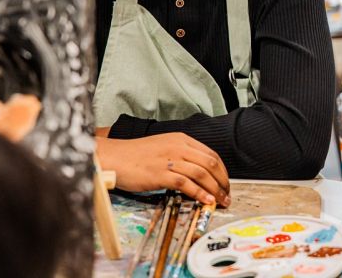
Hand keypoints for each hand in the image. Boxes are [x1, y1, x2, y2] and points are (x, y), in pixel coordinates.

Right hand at [96, 133, 230, 206]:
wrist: (114, 157)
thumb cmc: (137, 155)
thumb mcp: (164, 147)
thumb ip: (182, 156)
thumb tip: (199, 173)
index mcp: (181, 139)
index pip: (211, 155)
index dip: (222, 171)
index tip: (225, 183)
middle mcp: (179, 147)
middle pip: (210, 164)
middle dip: (223, 181)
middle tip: (226, 195)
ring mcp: (170, 160)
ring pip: (201, 174)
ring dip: (215, 190)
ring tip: (220, 201)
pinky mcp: (160, 174)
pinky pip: (186, 184)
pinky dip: (199, 193)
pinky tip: (205, 201)